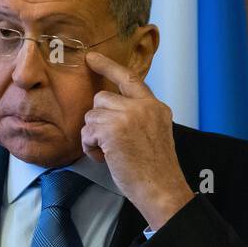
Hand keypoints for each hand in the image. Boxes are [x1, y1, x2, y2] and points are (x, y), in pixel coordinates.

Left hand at [81, 51, 193, 230]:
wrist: (161, 188)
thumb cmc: (154, 169)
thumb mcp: (153, 133)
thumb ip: (137, 117)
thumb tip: (107, 111)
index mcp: (155, 106)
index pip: (130, 79)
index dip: (108, 66)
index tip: (91, 58)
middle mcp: (143, 106)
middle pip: (102, 98)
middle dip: (98, 120)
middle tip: (109, 143)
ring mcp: (128, 116)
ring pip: (91, 116)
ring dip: (93, 136)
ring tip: (109, 153)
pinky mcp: (113, 129)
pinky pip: (87, 132)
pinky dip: (90, 147)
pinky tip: (105, 158)